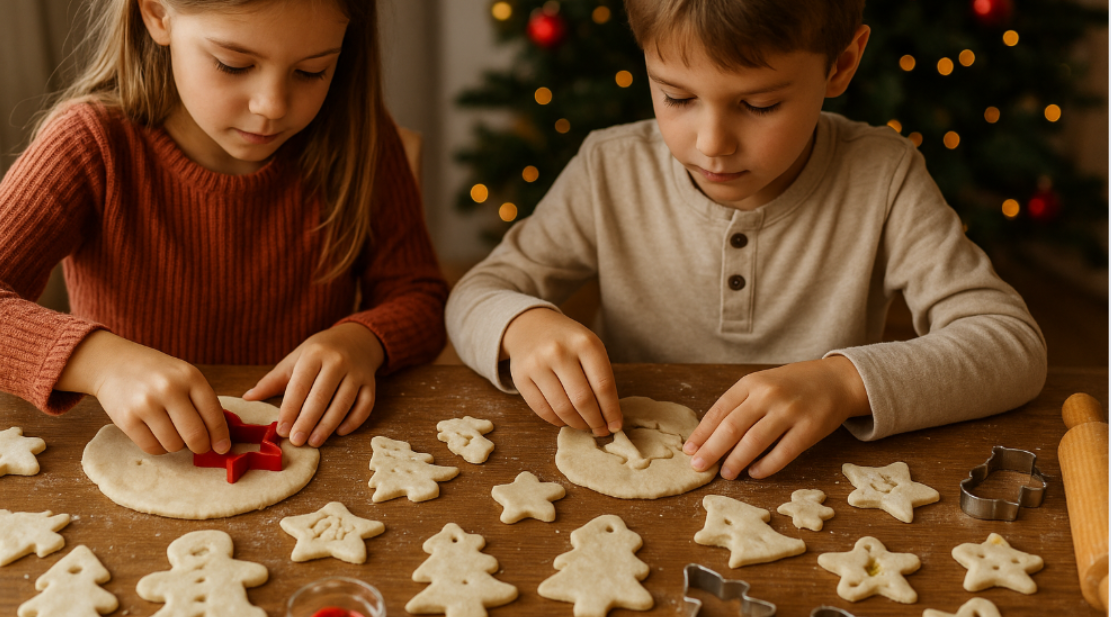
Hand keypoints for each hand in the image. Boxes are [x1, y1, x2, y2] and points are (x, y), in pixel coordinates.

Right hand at [56, 331, 229, 455]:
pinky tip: (158, 434)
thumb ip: (203, 402)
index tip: (222, 447)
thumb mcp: (185, 376)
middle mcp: (169, 389)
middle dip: (202, 446)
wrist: (115, 363)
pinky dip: (160, 448)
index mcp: (190, 376)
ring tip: (173, 431)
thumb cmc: (158, 373)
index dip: (220, 436)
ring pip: (174, 445)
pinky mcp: (127, 419)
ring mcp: (146, 404)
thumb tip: (220, 439)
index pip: (213, 414)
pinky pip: (153, 449)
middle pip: (195, 435)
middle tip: (200, 447)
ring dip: (177, 445)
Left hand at [244, 323, 383, 446]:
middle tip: (296, 441)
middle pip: (322, 396)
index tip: (282, 430)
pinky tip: (340, 432)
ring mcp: (357, 372)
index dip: (290, 409)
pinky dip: (354, 421)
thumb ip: (273, 380)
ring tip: (314, 441)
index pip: (300, 386)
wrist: (356, 339)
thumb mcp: (295, 360)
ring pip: (343, 402)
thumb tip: (248, 397)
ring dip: (328, 425)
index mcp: (314, 354)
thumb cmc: (320, 352)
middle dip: (307, 421)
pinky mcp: (371, 383)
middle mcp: (338, 361)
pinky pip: (365, 405)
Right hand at [501, 307, 621, 435]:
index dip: (611, 411)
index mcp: (584, 343)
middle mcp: (559, 352)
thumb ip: (601, 377)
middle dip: (595, 421)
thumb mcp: (589, 347)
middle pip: (583, 400)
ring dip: (577, 424)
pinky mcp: (520, 377)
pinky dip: (557, 421)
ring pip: (562, 408)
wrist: (531, 326)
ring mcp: (537, 364)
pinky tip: (565, 420)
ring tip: (585, 426)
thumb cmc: (568, 341)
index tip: (616, 426)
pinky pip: (542, 410)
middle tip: (601, 430)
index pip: (603, 386)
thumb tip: (610, 418)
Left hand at [684, 356, 870, 478]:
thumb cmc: (792, 386)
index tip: (689, 450)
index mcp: (751, 383)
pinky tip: (755, 473)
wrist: (836, 380)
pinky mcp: (810, 428)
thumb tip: (710, 437)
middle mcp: (768, 395)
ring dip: (736, 461)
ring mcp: (790, 411)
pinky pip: (783, 453)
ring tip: (726, 473)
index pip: (719, 411)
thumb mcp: (762, 385)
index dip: (702, 433)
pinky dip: (766, 466)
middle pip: (732, 428)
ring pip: (754, 442)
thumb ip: (740, 405)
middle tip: (699, 467)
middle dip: (712, 450)